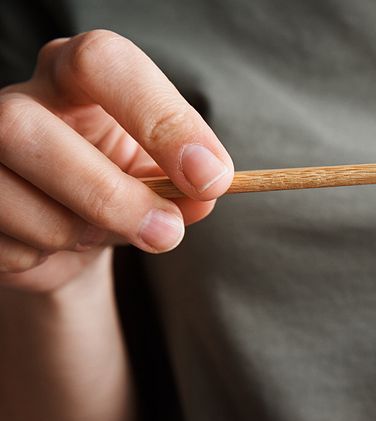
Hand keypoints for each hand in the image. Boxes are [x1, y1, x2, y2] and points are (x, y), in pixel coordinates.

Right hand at [0, 30, 232, 292]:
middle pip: (27, 128)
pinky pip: (3, 245)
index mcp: (76, 75)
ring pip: (9, 195)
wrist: (74, 235)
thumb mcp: (166, 181)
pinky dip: (44, 257)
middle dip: (108, 194)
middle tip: (166, 232)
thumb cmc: (124, 187)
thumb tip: (201, 197)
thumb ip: (188, 187)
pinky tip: (54, 244)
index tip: (210, 177)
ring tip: (99, 233)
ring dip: (76, 232)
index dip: (159, 119)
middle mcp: (20, 100)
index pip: (103, 62)